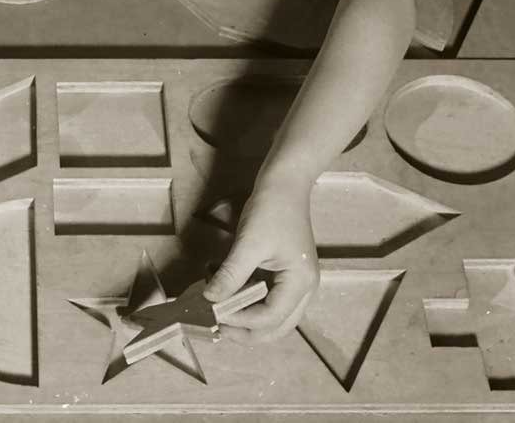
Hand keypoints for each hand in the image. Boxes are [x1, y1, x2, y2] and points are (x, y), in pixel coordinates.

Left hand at [203, 176, 319, 342]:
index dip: (240, 321)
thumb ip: (230, 274)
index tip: (214, 313)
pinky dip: (250, 303)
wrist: (285, 184)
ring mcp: (298, 283)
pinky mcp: (288, 275)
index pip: (270, 318)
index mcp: (300, 283)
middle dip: (247, 331)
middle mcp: (304, 289)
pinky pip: (270, 300)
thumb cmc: (271, 210)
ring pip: (274, 317)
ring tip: (221, 313)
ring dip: (248, 319)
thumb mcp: (248, 243)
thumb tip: (210, 299)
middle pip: (277, 327)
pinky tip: (229, 295)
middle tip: (217, 327)